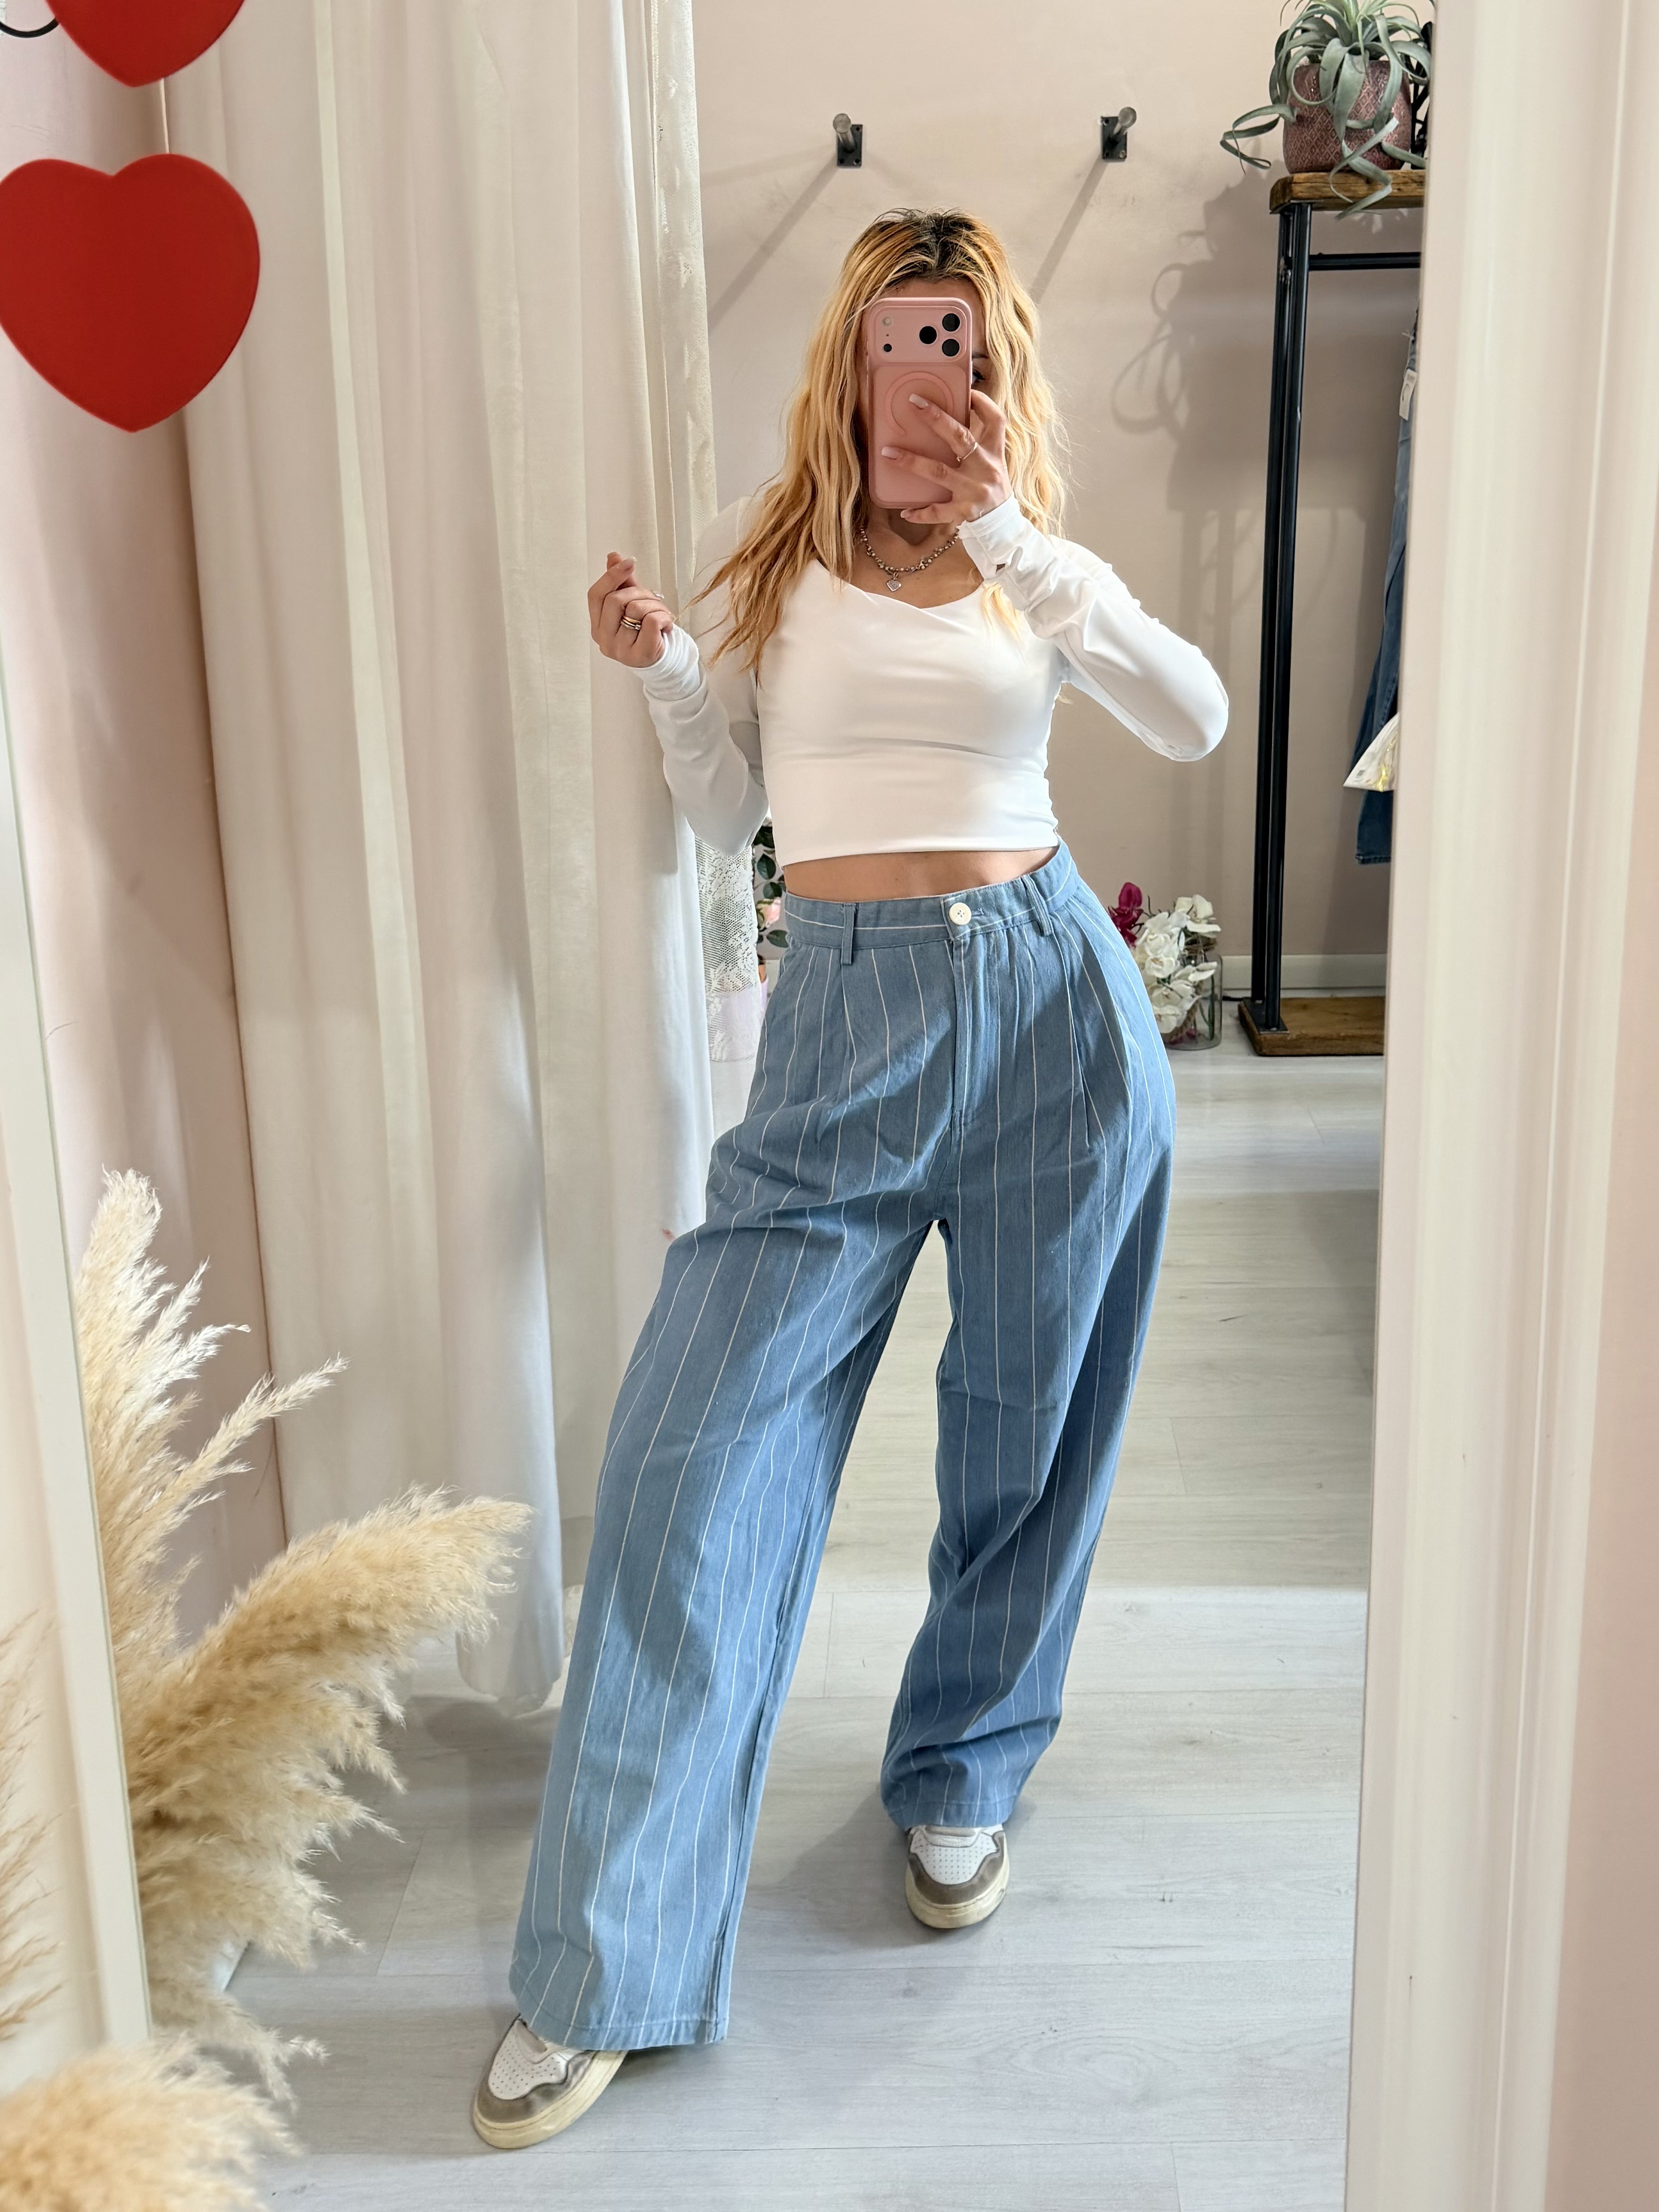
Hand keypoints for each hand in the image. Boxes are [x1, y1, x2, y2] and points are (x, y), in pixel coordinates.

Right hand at [589, 552, 673, 666]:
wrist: (663, 658)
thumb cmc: (645, 629)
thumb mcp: (632, 603)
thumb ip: (621, 582)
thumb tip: (613, 556)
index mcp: (597, 626)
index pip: (595, 595)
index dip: (611, 575)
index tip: (630, 561)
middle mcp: (604, 640)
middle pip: (614, 600)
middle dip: (638, 592)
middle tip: (653, 598)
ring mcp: (620, 650)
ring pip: (635, 609)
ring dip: (655, 605)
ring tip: (662, 613)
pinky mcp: (640, 655)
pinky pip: (651, 621)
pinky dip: (664, 617)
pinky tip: (667, 624)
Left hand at [881, 390, 1011, 526]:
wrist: (1002, 523)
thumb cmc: (990, 484)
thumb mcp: (992, 459)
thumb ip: (977, 439)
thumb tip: (951, 412)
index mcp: (994, 451)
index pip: (995, 420)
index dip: (982, 403)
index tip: (966, 391)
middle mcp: (985, 467)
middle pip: (960, 437)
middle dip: (937, 418)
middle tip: (914, 402)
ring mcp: (974, 489)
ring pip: (939, 472)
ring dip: (912, 462)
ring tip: (888, 453)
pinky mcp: (964, 511)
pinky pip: (938, 511)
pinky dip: (921, 513)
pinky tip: (905, 511)